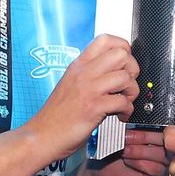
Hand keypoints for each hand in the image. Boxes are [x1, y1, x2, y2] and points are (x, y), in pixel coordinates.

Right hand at [28, 34, 138, 159]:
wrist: (42, 136)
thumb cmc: (56, 114)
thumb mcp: (70, 83)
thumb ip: (89, 73)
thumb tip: (114, 69)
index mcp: (79, 65)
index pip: (105, 39)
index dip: (123, 47)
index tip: (125, 62)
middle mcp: (84, 73)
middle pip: (121, 54)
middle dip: (132, 69)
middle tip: (127, 83)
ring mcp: (88, 89)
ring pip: (125, 77)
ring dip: (132, 91)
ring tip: (125, 100)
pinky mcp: (93, 108)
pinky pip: (122, 102)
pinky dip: (127, 110)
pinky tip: (120, 115)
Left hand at [90, 129, 170, 175]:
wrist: (104, 166)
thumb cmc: (113, 147)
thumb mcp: (123, 130)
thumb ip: (133, 122)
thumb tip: (134, 110)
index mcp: (159, 130)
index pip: (165, 125)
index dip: (151, 125)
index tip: (134, 125)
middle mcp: (165, 145)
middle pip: (164, 138)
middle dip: (142, 137)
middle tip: (125, 138)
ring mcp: (164, 160)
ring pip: (160, 154)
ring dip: (138, 152)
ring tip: (124, 151)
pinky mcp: (160, 175)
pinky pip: (156, 168)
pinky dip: (139, 164)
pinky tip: (128, 161)